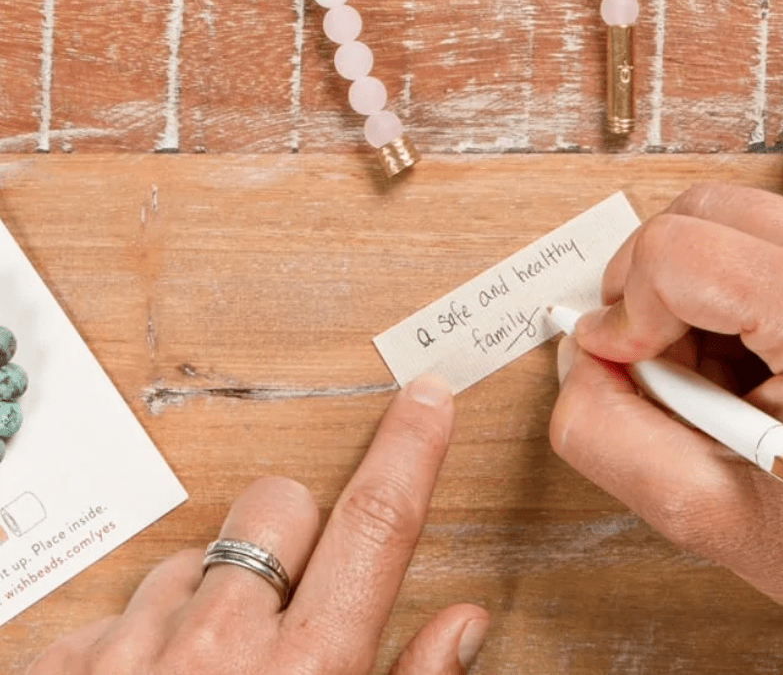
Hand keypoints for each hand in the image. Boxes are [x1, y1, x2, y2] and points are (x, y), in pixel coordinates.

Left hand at [26, 374, 487, 674]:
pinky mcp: (60, 665)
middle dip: (296, 530)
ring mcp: (131, 654)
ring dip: (213, 595)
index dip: (412, 450)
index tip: (427, 396)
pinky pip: (119, 605)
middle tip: (292, 595)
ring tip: (210, 673)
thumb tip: (462, 623)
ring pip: (196, 554)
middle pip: (280, 505)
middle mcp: (220, 651)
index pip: (378, 527)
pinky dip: (141, 637)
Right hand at [549, 183, 782, 674]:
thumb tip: (584, 348)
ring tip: (715, 371)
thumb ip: (601, 427)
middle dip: (652, 293)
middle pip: (694, 217)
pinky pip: (756, 235)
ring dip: (687, 291)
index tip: (633, 364)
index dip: (627, 310)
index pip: (675, 250)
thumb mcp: (696, 509)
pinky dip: (724, 288)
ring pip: (720, 218)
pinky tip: (745, 354)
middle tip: (670, 371)